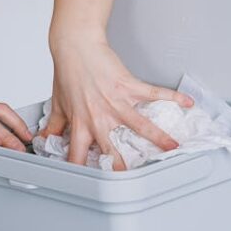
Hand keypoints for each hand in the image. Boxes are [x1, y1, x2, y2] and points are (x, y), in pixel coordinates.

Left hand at [42, 34, 193, 169]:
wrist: (75, 46)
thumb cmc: (67, 72)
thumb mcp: (58, 102)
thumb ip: (54, 124)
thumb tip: (44, 139)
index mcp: (81, 123)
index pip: (78, 155)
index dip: (81, 171)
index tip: (89, 185)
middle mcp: (99, 116)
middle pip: (112, 148)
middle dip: (122, 166)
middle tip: (133, 180)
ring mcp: (116, 102)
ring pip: (139, 125)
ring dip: (158, 137)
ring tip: (173, 148)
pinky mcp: (129, 86)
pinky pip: (153, 93)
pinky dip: (171, 97)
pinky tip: (186, 102)